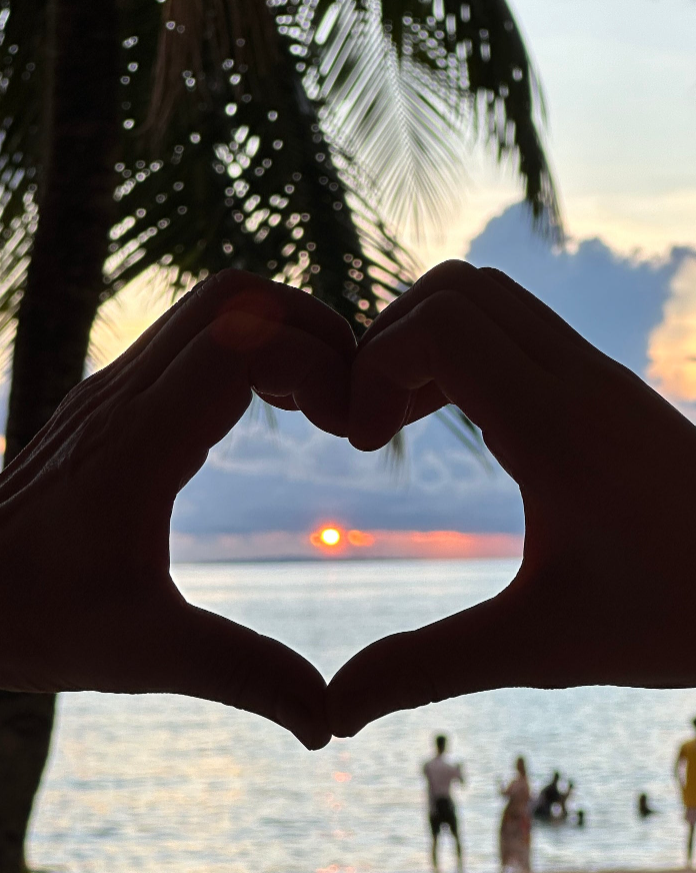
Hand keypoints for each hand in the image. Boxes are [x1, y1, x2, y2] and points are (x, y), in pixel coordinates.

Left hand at [0, 270, 355, 749]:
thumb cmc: (34, 622)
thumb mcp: (148, 655)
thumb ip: (247, 677)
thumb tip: (327, 720)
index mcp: (139, 443)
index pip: (243, 340)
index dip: (315, 362)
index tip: (347, 429)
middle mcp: (126, 394)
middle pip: (237, 295)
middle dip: (312, 326)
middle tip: (348, 396)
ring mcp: (116, 387)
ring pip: (216, 305)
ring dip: (282, 333)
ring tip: (321, 403)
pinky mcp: (113, 397)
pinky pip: (195, 335)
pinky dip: (251, 349)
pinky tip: (271, 411)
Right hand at [327, 260, 695, 735]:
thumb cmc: (675, 615)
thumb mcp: (539, 647)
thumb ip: (426, 668)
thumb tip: (336, 711)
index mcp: (554, 425)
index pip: (439, 326)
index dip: (374, 367)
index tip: (363, 443)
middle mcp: (574, 378)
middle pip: (454, 288)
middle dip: (389, 341)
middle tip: (372, 424)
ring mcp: (593, 373)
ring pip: (485, 299)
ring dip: (425, 342)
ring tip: (401, 420)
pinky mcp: (601, 385)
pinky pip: (513, 329)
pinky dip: (463, 354)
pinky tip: (460, 425)